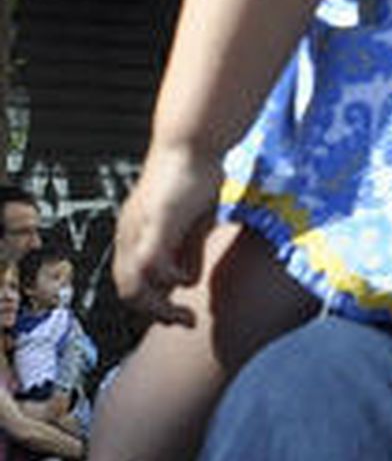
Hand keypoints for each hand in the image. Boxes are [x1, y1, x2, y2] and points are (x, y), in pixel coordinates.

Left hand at [113, 142, 222, 325]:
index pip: (131, 279)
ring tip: (183, 315)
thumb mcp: (193, 220)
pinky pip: (150, 266)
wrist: (191, 139)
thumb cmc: (195, 172)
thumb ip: (187, 249)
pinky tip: (185, 278)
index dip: (152, 301)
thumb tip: (187, 280)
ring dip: (158, 307)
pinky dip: (166, 280)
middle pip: (127, 289)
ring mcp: (139, 230)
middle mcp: (129, 234)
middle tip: (182, 321)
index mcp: (134, 233)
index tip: (179, 311)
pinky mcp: (155, 224)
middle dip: (155, 312)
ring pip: (132, 286)